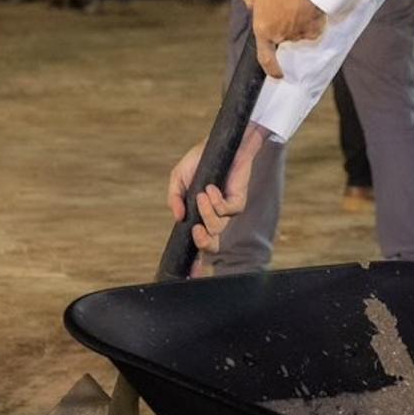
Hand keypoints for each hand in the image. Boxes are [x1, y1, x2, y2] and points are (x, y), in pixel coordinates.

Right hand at [164, 125, 263, 274]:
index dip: (196, 262)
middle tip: (196, 230)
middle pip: (212, 244)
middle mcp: (215, 215)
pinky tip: (212, 188)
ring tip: (202, 193)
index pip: (200, 242)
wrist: (222, 142)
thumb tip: (178, 218)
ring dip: (208, 212)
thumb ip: (174, 197)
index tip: (192, 272)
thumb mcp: (179, 176)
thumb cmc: (202, 158)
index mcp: (200, 214)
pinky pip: (230, 210)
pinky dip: (218, 202)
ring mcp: (228, 209)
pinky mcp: (239, 199)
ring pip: (219, 226)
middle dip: (204, 243)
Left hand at [240, 0, 323, 74]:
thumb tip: (250, 4)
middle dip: (284, 26)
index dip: (271, 68)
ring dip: (297, 22)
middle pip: (282, 37)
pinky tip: (309, 6)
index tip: (276, 74)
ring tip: (297, 2)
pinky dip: (311, 20)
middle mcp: (281, 36)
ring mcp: (298, 35)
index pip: (265, 57)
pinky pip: (312, 28)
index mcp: (263, 30)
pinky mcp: (315, 30)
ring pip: (298, 32)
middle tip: (285, 6)